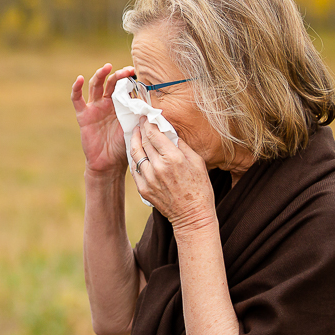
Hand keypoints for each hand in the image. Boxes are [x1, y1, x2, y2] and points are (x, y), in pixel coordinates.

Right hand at [72, 63, 133, 175]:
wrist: (109, 163)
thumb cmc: (124, 145)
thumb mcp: (136, 127)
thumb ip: (142, 115)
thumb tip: (158, 105)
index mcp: (120, 105)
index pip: (124, 86)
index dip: (129, 78)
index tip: (136, 72)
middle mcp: (107, 103)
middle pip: (110, 83)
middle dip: (118, 75)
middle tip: (127, 71)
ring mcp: (94, 107)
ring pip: (95, 86)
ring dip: (100, 75)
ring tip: (107, 67)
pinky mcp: (83, 115)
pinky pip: (77, 99)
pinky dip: (77, 88)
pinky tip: (80, 79)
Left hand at [131, 120, 215, 235]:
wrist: (192, 216)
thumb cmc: (200, 188)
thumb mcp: (198, 163)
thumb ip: (182, 145)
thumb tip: (170, 133)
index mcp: (173, 158)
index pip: (154, 135)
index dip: (148, 124)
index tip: (146, 117)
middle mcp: (158, 167)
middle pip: (143, 142)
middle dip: (141, 130)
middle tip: (140, 123)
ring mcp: (148, 179)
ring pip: (135, 154)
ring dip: (134, 142)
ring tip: (135, 135)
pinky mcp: (143, 189)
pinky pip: (135, 169)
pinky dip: (135, 159)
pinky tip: (137, 153)